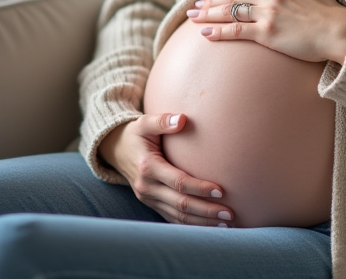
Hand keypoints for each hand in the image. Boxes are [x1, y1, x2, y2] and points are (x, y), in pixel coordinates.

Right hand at [98, 113, 233, 226]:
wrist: (115, 150)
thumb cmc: (135, 134)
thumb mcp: (144, 123)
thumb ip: (163, 121)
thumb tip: (183, 119)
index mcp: (148, 168)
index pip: (179, 183)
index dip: (200, 188)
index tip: (221, 190)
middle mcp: (147, 187)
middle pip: (181, 204)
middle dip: (206, 211)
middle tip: (230, 213)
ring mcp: (148, 199)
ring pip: (178, 216)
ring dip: (202, 222)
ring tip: (226, 223)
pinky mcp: (151, 204)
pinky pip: (172, 219)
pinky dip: (191, 225)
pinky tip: (209, 226)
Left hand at [189, 0, 345, 63]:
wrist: (339, 31)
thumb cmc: (331, 13)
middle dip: (211, 1)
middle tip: (194, 5)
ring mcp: (267, 14)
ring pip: (230, 12)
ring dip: (208, 14)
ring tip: (192, 17)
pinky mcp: (267, 33)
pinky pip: (237, 31)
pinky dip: (219, 31)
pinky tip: (205, 34)